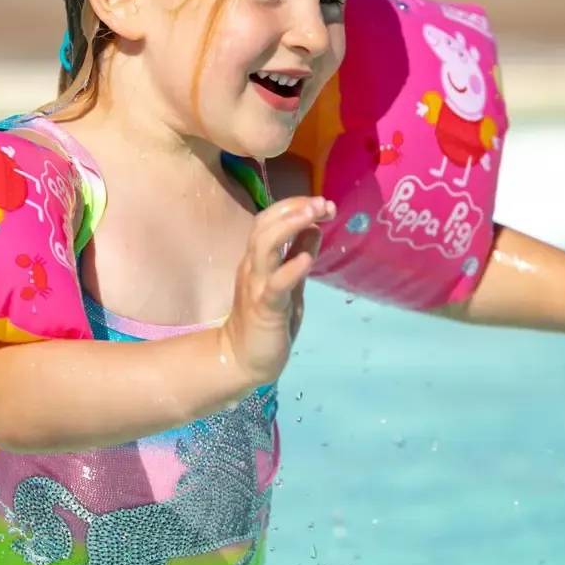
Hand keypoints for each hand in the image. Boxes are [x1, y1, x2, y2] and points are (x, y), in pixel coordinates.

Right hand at [218, 196, 334, 391]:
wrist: (242, 361)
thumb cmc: (267, 324)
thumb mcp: (290, 284)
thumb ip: (299, 256)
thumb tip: (316, 228)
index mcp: (257, 260)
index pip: (270, 220)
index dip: (294, 207)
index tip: (322, 204)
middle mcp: (253, 267)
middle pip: (264, 225)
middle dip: (293, 209)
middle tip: (321, 202)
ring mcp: (257, 286)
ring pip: (265, 246)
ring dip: (290, 226)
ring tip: (313, 214)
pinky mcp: (265, 307)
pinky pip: (276, 283)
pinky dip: (291, 268)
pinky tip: (306, 258)